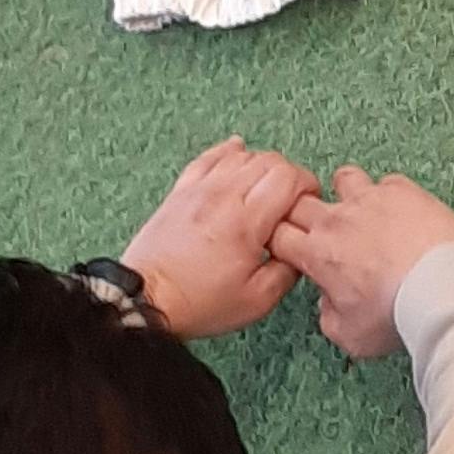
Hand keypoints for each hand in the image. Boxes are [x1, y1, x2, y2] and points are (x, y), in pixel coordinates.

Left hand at [120, 135, 320, 338]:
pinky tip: (237, 151)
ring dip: (261, 165)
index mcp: (246, 221)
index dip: (307, 185)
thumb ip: (288, 269)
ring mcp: (199, 189)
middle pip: (268, 160)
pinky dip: (227, 151)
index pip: (288, 176)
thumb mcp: (258, 300)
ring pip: (241, 155)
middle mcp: (223, 196)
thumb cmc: (199, 302)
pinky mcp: (180, 191)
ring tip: (265, 189)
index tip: (307, 205)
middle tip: (290, 201)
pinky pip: (208, 157)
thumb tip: (298, 246)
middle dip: (289, 175)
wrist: (146, 300)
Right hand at [273, 167, 453, 360]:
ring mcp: (369, 199)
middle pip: (299, 201)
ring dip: (346, 193)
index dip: (280, 239)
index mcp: (316, 253)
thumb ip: (329, 315)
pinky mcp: (402, 191)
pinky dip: (391, 194)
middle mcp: (337, 220)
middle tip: (320, 228)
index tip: (292, 247)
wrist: (439, 287)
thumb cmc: (396, 313)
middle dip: (303, 213)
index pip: (276, 234)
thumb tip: (329, 302)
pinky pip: (387, 181)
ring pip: (342, 179)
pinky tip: (401, 211)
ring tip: (361, 210)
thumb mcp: (350, 335)